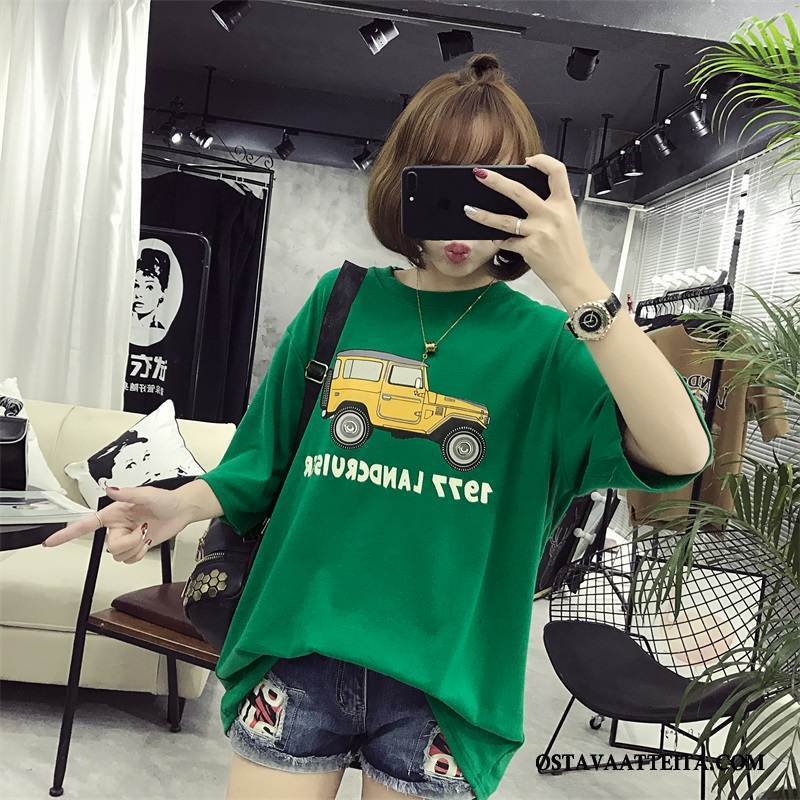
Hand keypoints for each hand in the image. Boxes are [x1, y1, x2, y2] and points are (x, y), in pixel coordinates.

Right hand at [41, 486, 190, 563]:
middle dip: (128, 543)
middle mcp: (117, 526)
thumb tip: (110, 489)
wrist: (181, 511)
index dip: (66, 533)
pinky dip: (140, 554)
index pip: (85, 524)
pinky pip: (130, 560)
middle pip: (110, 547)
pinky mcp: (136, 546)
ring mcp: (126, 537)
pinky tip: (147, 542)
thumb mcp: (146, 493)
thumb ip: (127, 493)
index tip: (50, 542)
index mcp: (113, 513)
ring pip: (119, 555)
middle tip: (143, 531)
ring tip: (146, 534)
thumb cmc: (165, 499)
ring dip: (136, 548)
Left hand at [464, 153, 595, 292]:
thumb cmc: (570, 251)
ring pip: (504, 220)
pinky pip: (507, 242)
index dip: (542, 161)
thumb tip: (521, 196)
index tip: (528, 161)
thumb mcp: (567, 222)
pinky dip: (500, 241)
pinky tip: (494, 239)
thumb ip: (550, 207)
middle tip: (479, 174)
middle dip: (496, 181)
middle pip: (519, 191)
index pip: (557, 171)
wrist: (575, 278)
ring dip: (483, 215)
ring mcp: (540, 232)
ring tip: (469, 209)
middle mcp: (552, 215)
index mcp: (564, 204)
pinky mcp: (530, 249)